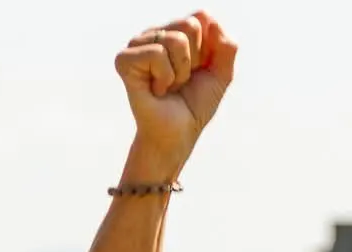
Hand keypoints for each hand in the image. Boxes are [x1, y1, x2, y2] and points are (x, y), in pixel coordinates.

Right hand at [115, 13, 237, 173]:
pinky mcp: (125, 59)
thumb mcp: (221, 74)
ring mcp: (137, 44)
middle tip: (183, 79)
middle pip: (189, 25)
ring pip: (175, 40)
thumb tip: (209, 20)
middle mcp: (155, 33)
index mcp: (175, 31)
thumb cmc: (195, 104)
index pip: (201, 17)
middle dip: (195, 59)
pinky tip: (157, 89)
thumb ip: (226, 46)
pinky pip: (157, 54)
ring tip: (169, 85)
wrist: (178, 134)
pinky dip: (165, 77)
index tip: (199, 70)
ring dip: (180, 72)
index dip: (209, 49)